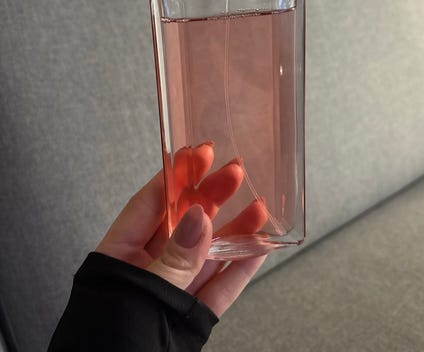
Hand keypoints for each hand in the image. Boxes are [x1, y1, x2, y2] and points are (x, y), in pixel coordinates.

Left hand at [96, 142, 266, 316]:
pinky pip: (222, 286)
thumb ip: (170, 260)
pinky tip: (259, 245)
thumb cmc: (100, 349)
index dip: (177, 176)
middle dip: (212, 196)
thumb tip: (197, 219)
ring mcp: (174, 291)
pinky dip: (242, 266)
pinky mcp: (194, 316)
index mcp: (119, 255)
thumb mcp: (135, 299)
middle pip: (186, 222)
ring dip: (236, 228)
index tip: (198, 154)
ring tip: (258, 207)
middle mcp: (149, 268)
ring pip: (210, 252)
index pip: (151, 204)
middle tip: (234, 173)